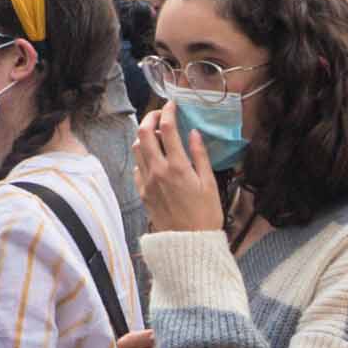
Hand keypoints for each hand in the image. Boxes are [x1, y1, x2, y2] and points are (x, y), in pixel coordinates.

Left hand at [130, 106, 225, 234]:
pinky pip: (137, 167)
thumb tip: (194, 133)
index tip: (172, 104)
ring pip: (137, 148)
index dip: (168, 111)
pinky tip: (152, 156)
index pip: (167, 129)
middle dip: (150, 117)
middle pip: (144, 133)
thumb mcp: (209, 183)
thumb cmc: (205, 215)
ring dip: (144, 135)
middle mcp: (157, 171)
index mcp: (177, 167)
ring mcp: (147, 181)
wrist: (189, 243)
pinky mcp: (142, 192)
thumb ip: (200, 156)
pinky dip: (142, 155)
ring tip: (155, 132)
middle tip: (160, 113)